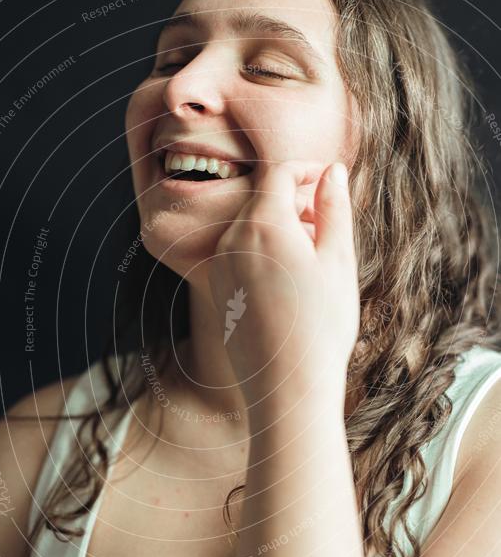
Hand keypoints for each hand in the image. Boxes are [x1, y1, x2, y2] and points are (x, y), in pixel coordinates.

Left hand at [207, 160, 359, 407]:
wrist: (286, 388)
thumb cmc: (320, 327)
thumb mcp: (338, 261)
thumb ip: (334, 208)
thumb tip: (332, 171)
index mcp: (263, 224)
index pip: (279, 172)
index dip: (307, 168)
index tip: (329, 178)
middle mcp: (232, 239)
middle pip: (262, 196)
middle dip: (295, 197)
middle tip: (328, 218)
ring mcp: (220, 265)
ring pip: (250, 224)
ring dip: (280, 223)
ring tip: (313, 251)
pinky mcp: (218, 288)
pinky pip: (240, 251)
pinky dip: (264, 247)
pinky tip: (290, 276)